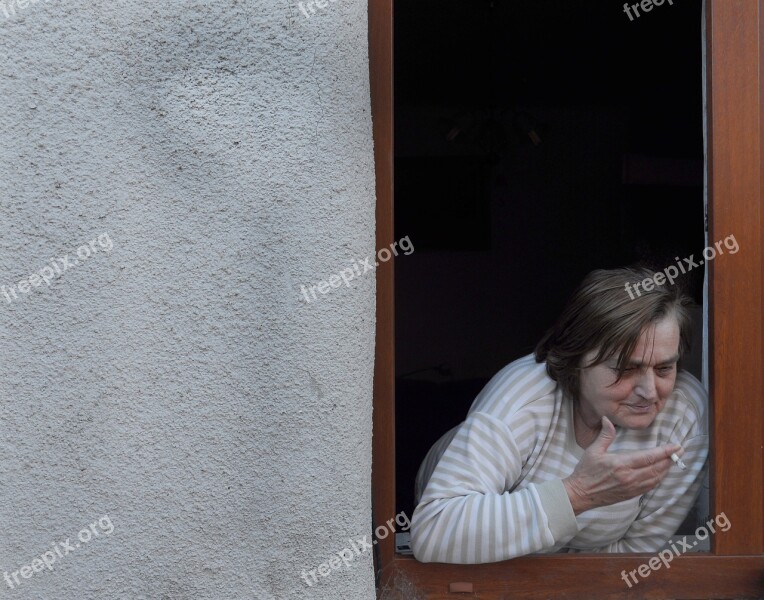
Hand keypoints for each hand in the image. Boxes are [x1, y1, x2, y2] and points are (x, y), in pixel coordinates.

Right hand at [562, 416, 681, 514]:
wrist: (581, 494)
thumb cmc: (585, 471)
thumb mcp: (593, 450)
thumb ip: (605, 435)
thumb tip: (608, 419)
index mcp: (621, 464)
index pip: (649, 457)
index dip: (665, 451)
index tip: (676, 446)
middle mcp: (629, 477)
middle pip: (657, 468)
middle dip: (670, 459)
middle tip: (680, 451)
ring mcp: (631, 487)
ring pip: (656, 478)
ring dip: (667, 469)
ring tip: (673, 461)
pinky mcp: (631, 494)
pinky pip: (650, 486)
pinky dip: (659, 479)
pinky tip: (661, 473)